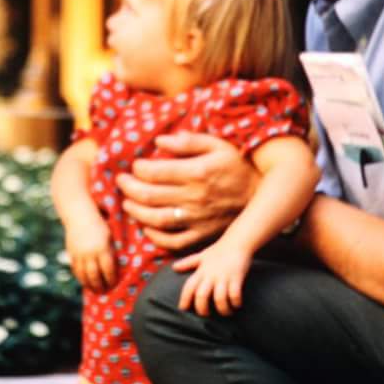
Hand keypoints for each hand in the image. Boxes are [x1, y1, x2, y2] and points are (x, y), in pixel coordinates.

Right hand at [65, 218, 117, 291]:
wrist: (80, 216)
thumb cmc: (99, 225)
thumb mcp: (109, 237)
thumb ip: (110, 252)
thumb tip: (113, 268)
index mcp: (102, 248)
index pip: (108, 269)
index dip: (111, 279)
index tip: (114, 284)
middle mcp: (90, 253)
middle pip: (94, 275)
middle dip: (99, 285)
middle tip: (103, 291)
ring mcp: (79, 254)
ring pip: (83, 275)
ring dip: (89, 284)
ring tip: (94, 290)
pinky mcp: (71, 253)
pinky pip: (75, 269)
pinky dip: (80, 277)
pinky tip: (84, 282)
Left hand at [116, 132, 256, 251]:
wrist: (261, 194)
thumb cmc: (236, 164)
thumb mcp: (217, 144)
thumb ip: (188, 142)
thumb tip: (159, 141)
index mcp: (197, 172)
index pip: (155, 172)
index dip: (138, 169)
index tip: (134, 165)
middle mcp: (194, 198)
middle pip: (149, 196)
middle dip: (129, 188)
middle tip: (121, 181)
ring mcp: (198, 219)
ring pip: (156, 219)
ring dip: (136, 212)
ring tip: (127, 203)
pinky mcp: (202, 235)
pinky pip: (173, 242)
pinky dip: (155, 237)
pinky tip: (147, 226)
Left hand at [173, 238, 251, 315]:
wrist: (238, 241)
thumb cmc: (219, 250)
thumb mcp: (201, 255)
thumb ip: (188, 263)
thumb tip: (174, 267)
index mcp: (201, 271)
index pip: (189, 287)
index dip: (184, 299)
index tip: (183, 309)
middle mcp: (211, 275)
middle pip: (202, 296)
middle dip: (202, 309)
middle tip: (206, 314)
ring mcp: (224, 277)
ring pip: (219, 299)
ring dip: (223, 309)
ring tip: (226, 312)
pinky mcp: (237, 278)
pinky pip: (235, 295)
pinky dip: (236, 302)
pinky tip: (237, 304)